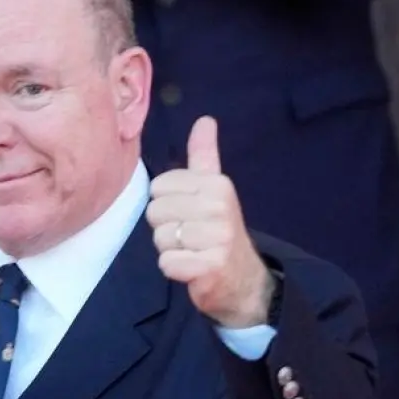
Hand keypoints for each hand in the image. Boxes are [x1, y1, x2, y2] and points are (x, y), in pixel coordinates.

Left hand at [147, 117, 273, 328]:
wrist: (244, 279)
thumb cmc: (218, 230)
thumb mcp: (215, 189)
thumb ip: (204, 155)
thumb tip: (205, 120)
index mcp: (217, 185)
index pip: (157, 188)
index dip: (166, 204)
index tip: (189, 214)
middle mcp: (220, 208)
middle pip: (154, 212)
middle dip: (166, 228)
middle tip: (191, 236)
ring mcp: (218, 239)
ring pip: (159, 238)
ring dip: (171, 249)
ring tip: (193, 251)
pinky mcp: (210, 267)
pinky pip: (166, 263)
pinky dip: (174, 269)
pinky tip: (192, 268)